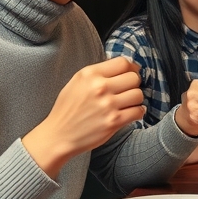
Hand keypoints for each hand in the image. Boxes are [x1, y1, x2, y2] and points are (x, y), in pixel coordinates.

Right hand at [24, 57, 145, 176]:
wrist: (58, 135)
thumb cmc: (67, 109)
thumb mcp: (77, 82)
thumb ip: (98, 74)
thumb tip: (124, 68)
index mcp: (89, 74)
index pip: (123, 63)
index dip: (131, 68)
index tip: (132, 73)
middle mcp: (100, 87)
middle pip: (134, 77)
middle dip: (134, 84)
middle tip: (127, 90)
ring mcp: (108, 105)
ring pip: (138, 94)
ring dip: (136, 99)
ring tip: (127, 103)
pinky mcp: (114, 121)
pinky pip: (138, 111)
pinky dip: (137, 112)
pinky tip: (129, 113)